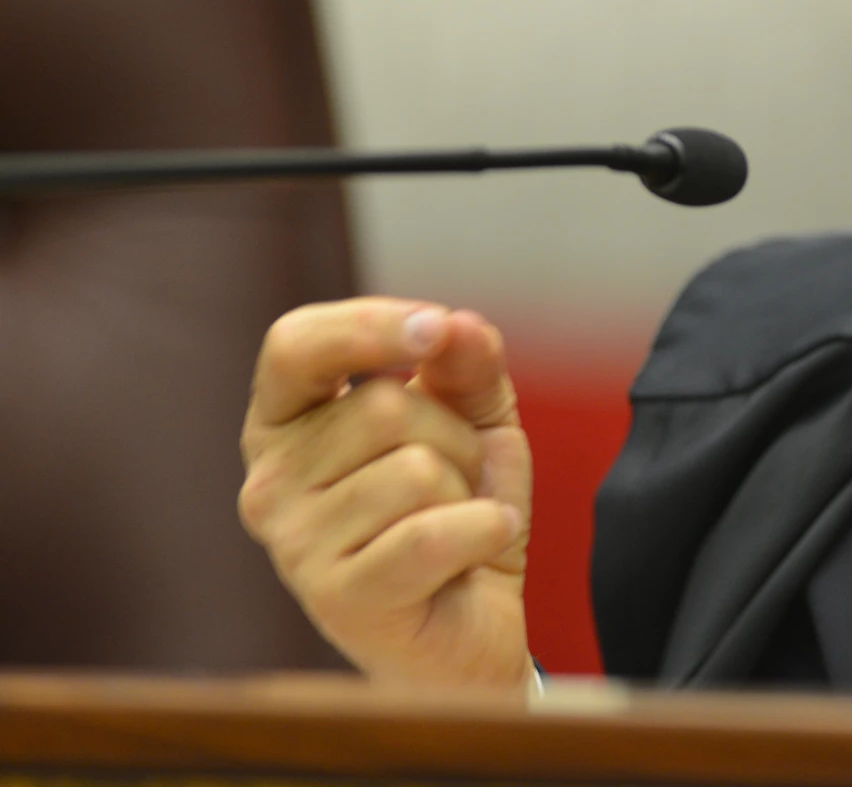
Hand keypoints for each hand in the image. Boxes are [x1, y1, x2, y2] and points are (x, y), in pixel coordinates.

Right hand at [238, 298, 532, 690]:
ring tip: (455, 525)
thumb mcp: (474, 418)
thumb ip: (465, 364)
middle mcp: (269, 482)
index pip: (293, 345)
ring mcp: (293, 545)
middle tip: (456, 484)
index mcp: (285, 424)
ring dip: (467, 491)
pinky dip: (483, 530)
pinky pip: (429, 534)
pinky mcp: (336, 598)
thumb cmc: (457, 511)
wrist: (475, 626)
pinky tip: (483, 546)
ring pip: (414, 470)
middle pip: (383, 407)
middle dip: (454, 437)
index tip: (435, 329)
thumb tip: (454, 324)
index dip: (368, 325)